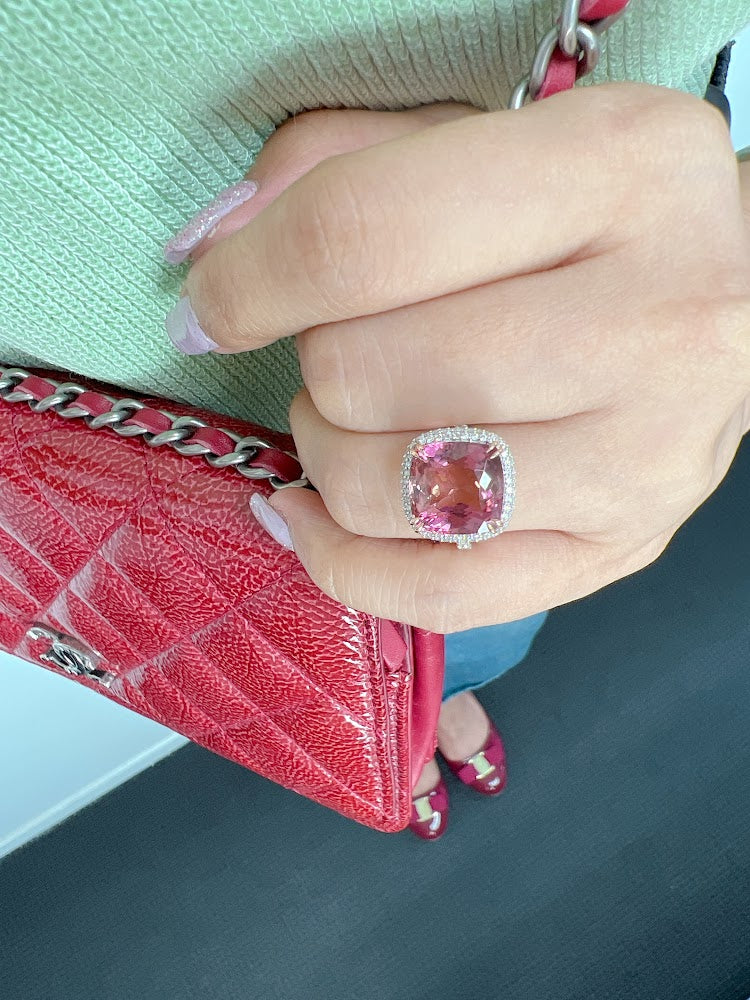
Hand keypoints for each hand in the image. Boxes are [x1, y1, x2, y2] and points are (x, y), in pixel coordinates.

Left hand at [167, 84, 749, 632]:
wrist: (742, 301)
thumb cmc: (596, 216)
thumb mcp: (486, 140)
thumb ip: (339, 165)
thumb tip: (214, 251)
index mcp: (619, 170)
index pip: (365, 237)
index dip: (249, 279)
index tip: (210, 302)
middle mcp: (656, 318)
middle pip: (367, 373)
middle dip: (312, 364)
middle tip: (338, 346)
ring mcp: (645, 455)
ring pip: (390, 490)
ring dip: (326, 452)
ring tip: (351, 415)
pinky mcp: (622, 549)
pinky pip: (438, 595)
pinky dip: (342, 562)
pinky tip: (314, 516)